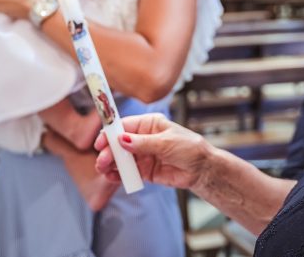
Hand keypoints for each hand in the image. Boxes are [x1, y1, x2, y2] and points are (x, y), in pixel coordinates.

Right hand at [94, 113, 211, 189]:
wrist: (202, 170)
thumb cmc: (189, 148)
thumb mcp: (165, 142)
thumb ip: (142, 143)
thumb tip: (121, 139)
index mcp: (149, 124)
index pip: (124, 126)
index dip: (111, 133)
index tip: (101, 142)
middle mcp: (143, 139)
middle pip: (119, 143)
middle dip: (109, 151)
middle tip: (102, 161)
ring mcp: (143, 155)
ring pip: (121, 158)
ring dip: (111, 164)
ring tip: (104, 170)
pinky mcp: (145, 171)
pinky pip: (128, 172)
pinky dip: (119, 175)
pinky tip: (112, 177)